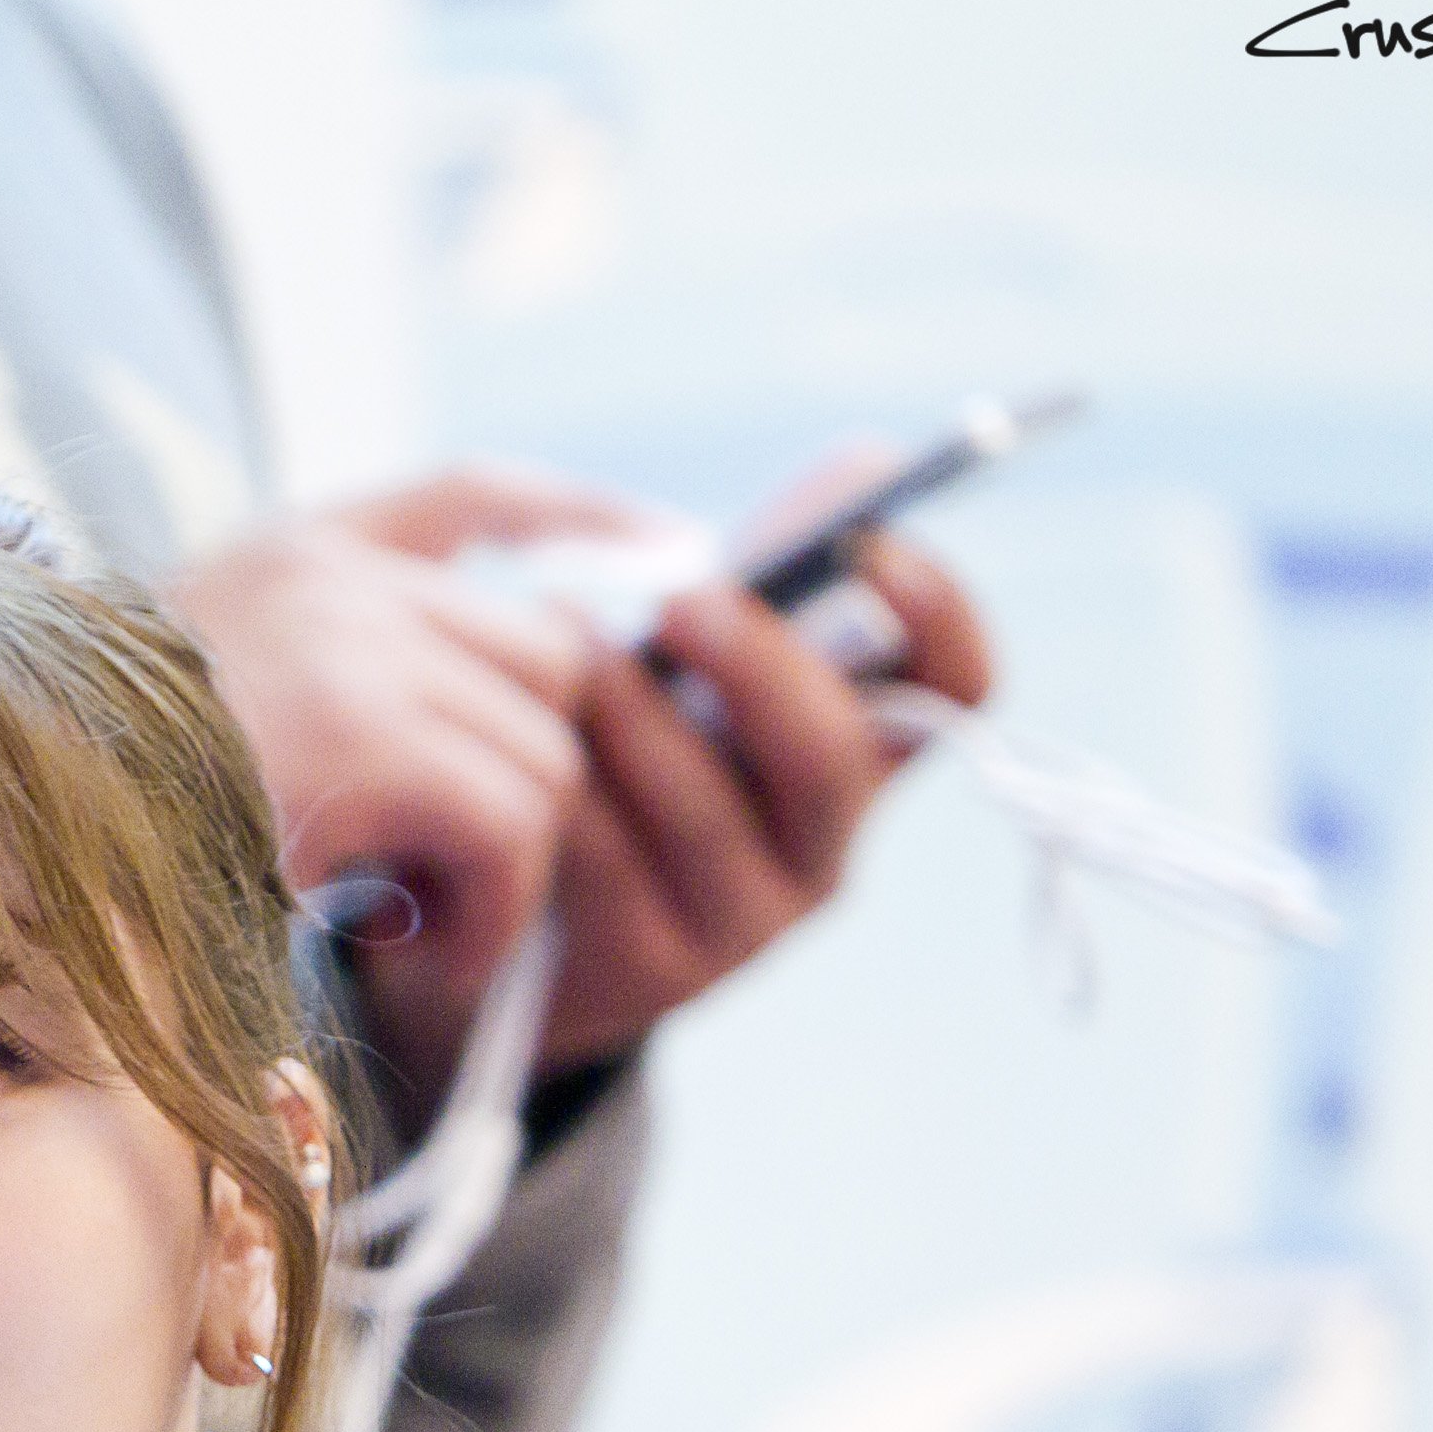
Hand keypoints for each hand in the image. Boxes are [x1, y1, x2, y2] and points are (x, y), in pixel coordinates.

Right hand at [166, 466, 646, 1113]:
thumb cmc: (80, 835)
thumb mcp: (198, 725)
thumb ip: (330, 687)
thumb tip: (505, 711)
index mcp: (277, 557)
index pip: (467, 496)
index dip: (578, 524)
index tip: (663, 565)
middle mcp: (320, 577)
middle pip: (541, 647)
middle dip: (529, 770)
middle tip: (452, 875)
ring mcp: (341, 644)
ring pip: (541, 745)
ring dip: (506, 864)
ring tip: (415, 926)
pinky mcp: (360, 736)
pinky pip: (512, 818)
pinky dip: (490, 908)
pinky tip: (413, 948)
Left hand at [170, 459, 993, 1121]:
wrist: (476, 910)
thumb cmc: (590, 737)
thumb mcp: (672, 647)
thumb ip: (758, 564)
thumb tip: (862, 457)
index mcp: (852, 744)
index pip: (957, 688)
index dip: (938, 615)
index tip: (872, 544)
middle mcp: (821, 840)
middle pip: (832, 755)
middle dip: (755, 665)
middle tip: (678, 596)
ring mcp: (742, 922)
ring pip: (707, 809)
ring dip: (631, 712)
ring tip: (560, 635)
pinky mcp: (648, 974)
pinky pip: (606, 863)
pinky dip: (554, 786)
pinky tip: (503, 731)